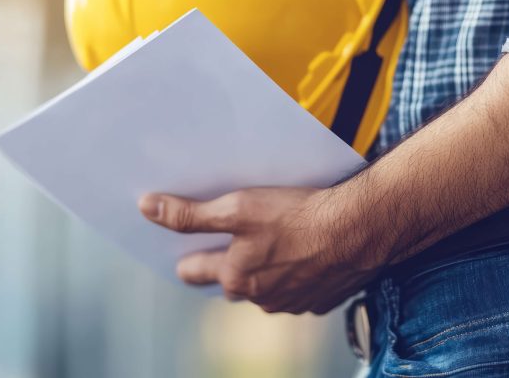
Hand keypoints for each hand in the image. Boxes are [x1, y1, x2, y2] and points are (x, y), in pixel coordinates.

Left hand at [138, 185, 383, 313]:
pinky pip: (300, 286)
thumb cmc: (298, 215)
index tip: (184, 244)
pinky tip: (306, 248)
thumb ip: (191, 214)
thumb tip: (147, 208)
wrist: (361, 229)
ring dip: (266, 268)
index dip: (187, 255)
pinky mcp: (323, 298)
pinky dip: (298, 271)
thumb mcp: (238, 207)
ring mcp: (293, 302)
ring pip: (267, 286)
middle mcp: (260, 297)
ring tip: (274, 237)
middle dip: (227, 262)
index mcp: (235, 277)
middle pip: (231, 281)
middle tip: (230, 236)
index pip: (195, 272)